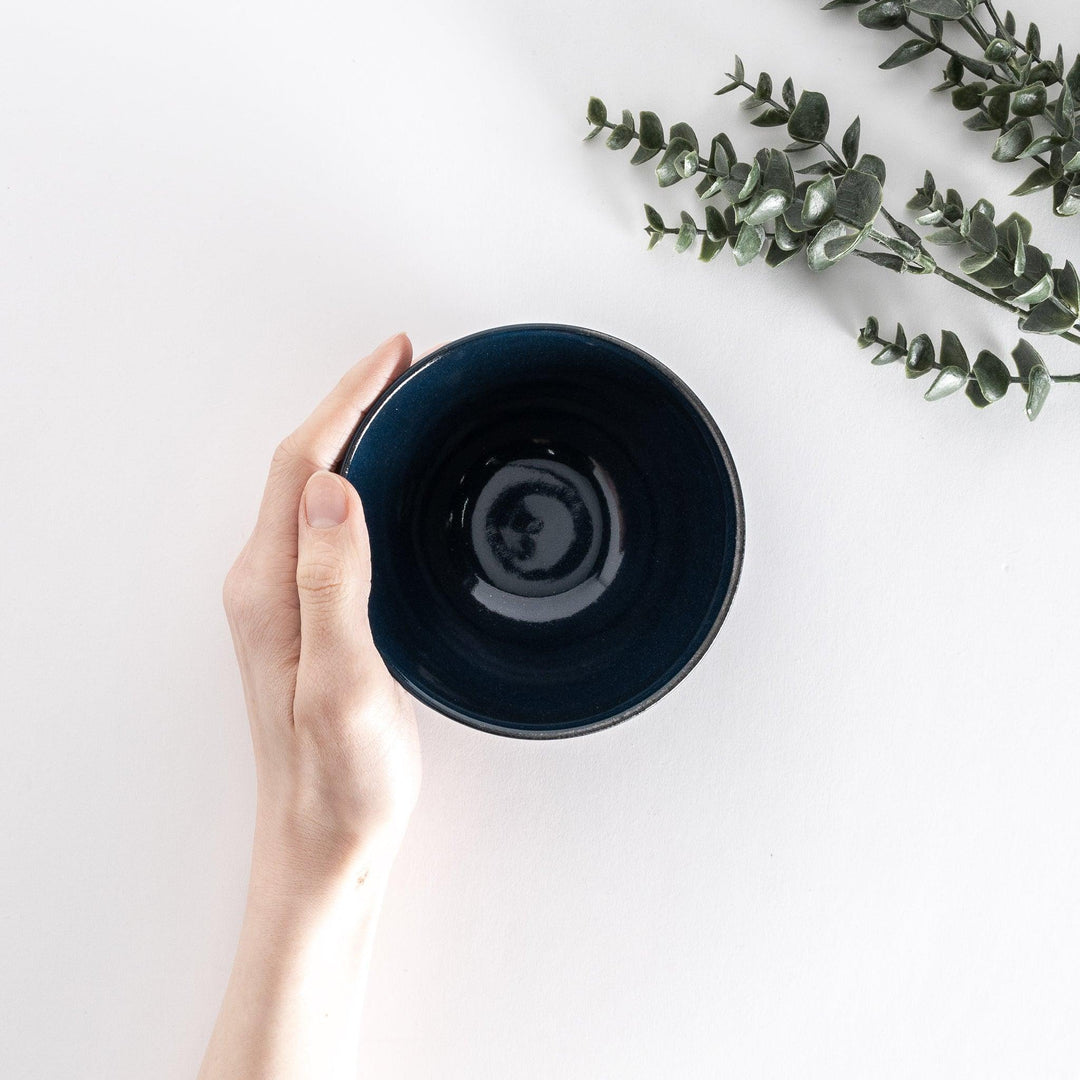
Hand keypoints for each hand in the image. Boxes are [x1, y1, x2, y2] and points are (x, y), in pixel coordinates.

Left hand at [222, 332, 421, 891]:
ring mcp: (292, 599)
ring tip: (407, 405)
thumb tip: (329, 487)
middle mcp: (270, 582)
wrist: (329, 835)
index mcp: (269, 585)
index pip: (300, 465)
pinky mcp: (320, 616)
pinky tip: (399, 483)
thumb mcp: (341, 681)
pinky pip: (337, 526)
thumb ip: (332, 585)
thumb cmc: (337, 775)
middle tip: (408, 367)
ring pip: (319, 492)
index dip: (347, 402)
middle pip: (303, 465)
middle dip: (353, 404)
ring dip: (359, 438)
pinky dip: (368, 484)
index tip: (393, 359)